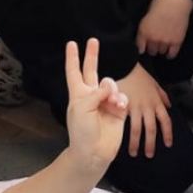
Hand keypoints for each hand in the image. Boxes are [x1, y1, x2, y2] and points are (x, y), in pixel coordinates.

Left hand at [62, 38, 127, 171]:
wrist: (94, 152)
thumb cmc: (82, 130)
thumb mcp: (83, 108)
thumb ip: (96, 93)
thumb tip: (109, 85)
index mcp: (78, 93)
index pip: (74, 71)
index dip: (72, 58)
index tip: (71, 43)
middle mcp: (91, 95)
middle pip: (91, 70)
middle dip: (92, 55)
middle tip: (93, 40)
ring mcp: (105, 101)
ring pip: (110, 84)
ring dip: (112, 90)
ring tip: (112, 103)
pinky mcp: (118, 110)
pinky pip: (122, 96)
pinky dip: (121, 100)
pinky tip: (119, 107)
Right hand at [117, 62, 172, 158]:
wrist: (123, 65)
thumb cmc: (137, 74)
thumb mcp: (154, 83)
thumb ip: (162, 95)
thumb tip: (169, 106)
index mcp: (156, 102)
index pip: (165, 122)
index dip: (167, 134)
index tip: (168, 144)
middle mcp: (147, 107)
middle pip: (152, 130)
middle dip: (151, 144)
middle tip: (149, 155)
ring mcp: (134, 108)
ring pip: (137, 130)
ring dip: (136, 143)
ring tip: (134, 153)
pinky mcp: (121, 107)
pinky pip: (123, 123)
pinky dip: (122, 133)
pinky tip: (119, 141)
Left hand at [136, 0, 192, 57]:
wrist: (175, 2)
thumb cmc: (160, 3)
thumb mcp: (146, 16)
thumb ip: (144, 29)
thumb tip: (144, 37)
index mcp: (143, 31)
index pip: (139, 47)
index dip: (142, 48)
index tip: (144, 48)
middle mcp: (153, 39)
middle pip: (151, 51)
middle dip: (152, 48)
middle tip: (155, 44)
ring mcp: (165, 41)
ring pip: (161, 52)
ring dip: (161, 49)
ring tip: (163, 44)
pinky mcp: (176, 42)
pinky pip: (172, 54)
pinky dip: (170, 54)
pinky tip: (169, 51)